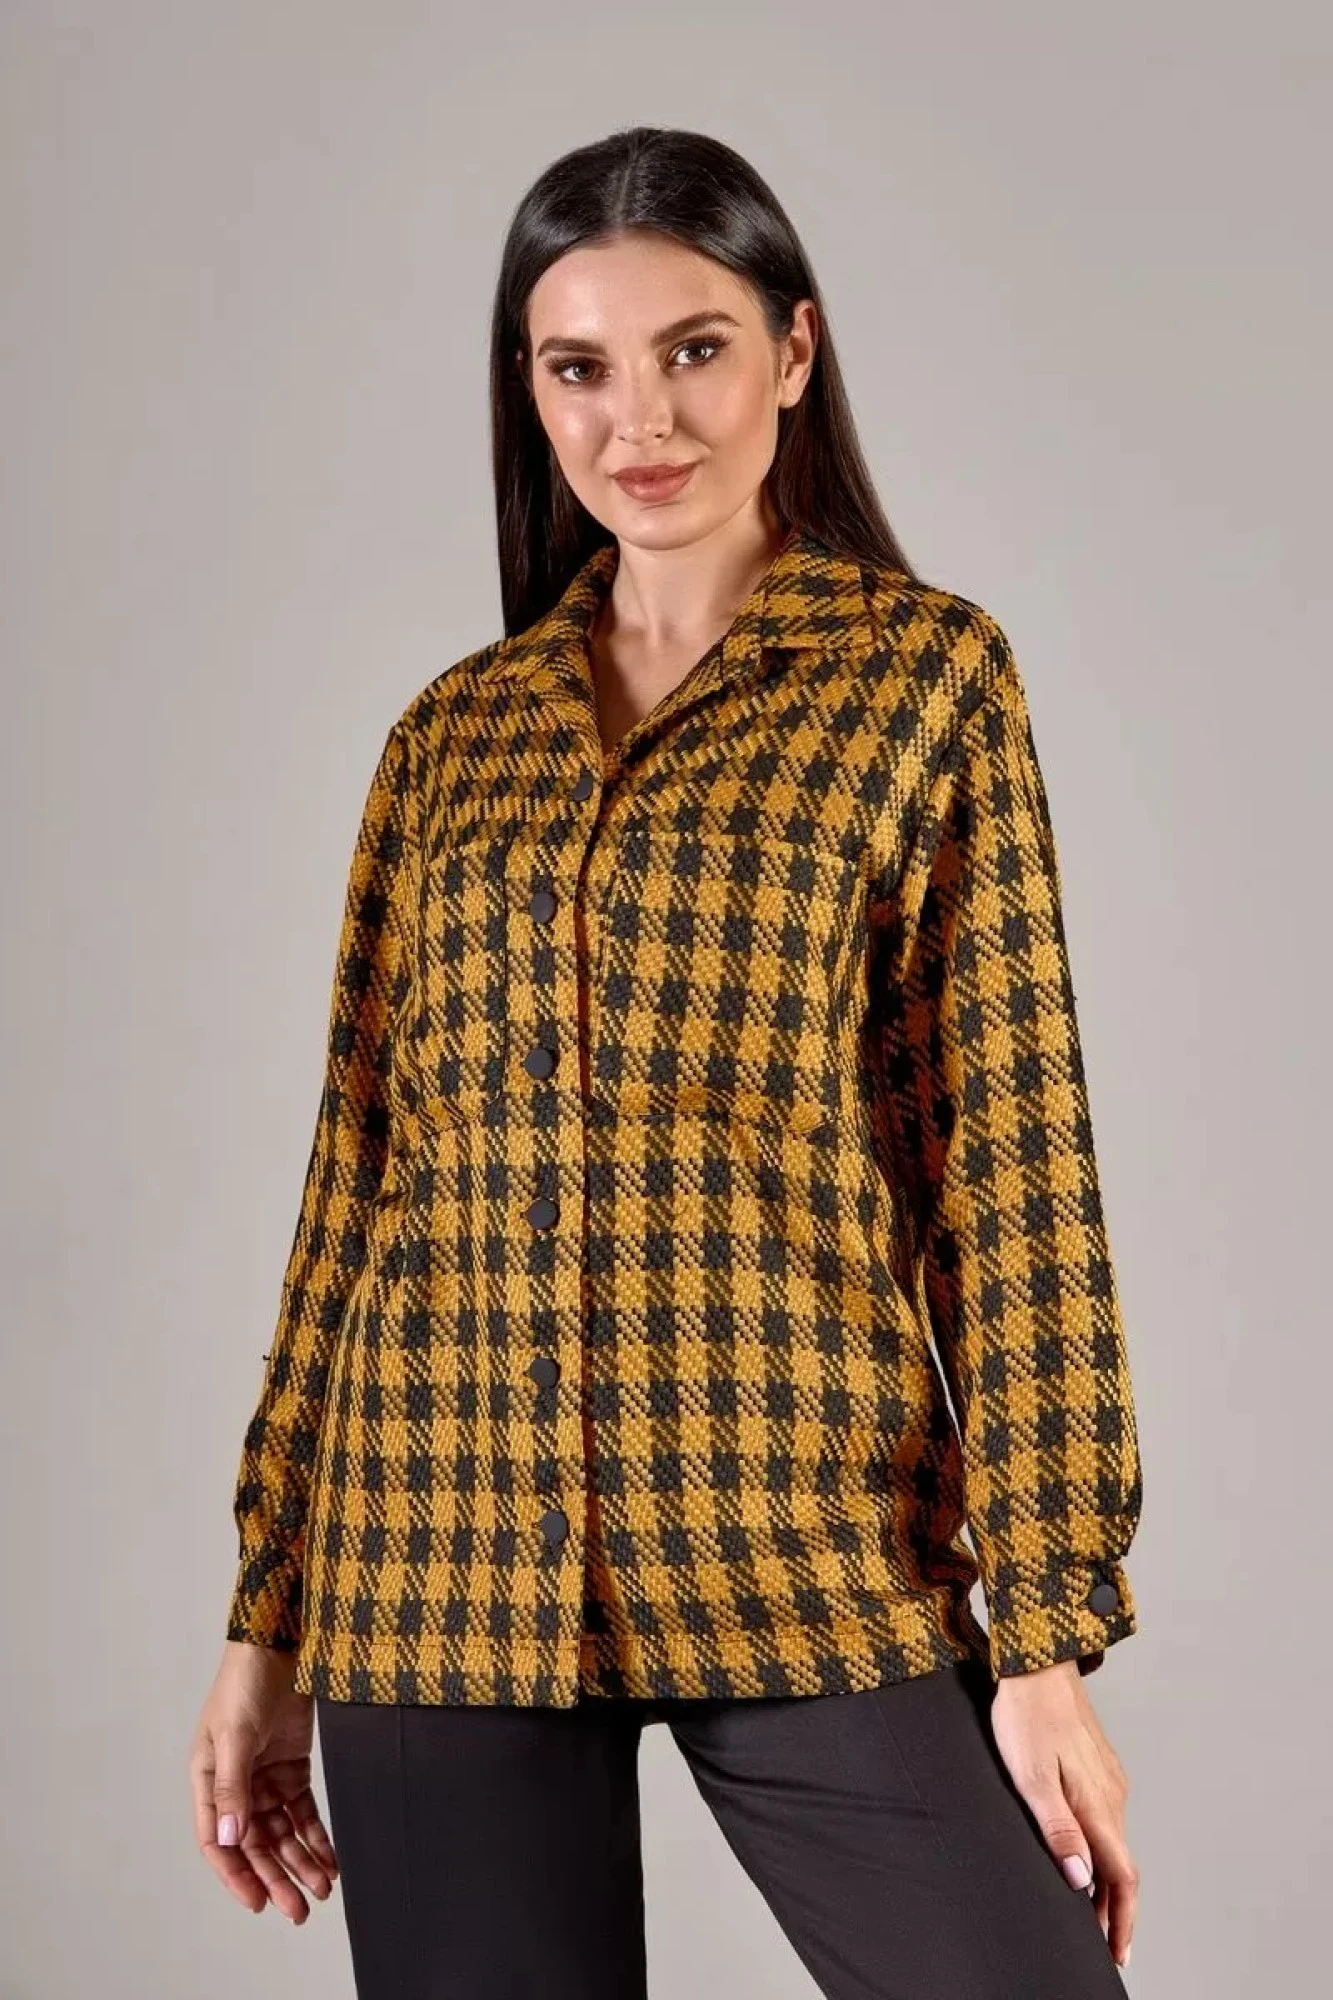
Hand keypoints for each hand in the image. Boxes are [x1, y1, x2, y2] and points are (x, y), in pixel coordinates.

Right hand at [189, 1640, 338, 1921]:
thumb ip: (233, 1787)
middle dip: (276, 1877)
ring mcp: (264, 1775)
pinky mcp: (292, 1765)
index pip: (218, 1841)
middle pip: (255, 1843)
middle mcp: (235, 1783)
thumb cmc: (245, 1681)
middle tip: (299, 1909)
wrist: (281, 1639)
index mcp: (208, 1778)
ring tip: (322, 1889)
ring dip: (300, 1860)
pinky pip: (303, 1811)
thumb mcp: (235, 1734)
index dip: (236, 1875)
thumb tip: (230, 1838)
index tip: (258, 1904)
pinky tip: (330, 1858)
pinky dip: (316, 1835)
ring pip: (282, 1832)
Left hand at [989, 1658, 1137, 1971]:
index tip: (1116, 1952)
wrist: (1036, 1662)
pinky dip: (1102, 1850)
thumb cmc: (1026, 1715)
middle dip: (1114, 1910)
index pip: (1122, 1876)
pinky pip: (1107, 1820)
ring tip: (1089, 1913)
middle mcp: (1112, 1793)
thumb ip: (1058, 1829)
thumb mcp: (1031, 1777)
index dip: (1121, 1920)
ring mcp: (1109, 1778)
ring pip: (1115, 1842)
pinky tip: (1084, 1856)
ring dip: (1107, 1882)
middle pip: (1122, 1866)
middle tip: (1101, 1945)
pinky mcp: (1098, 1765)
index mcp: (1098, 1802)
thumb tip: (1080, 1880)